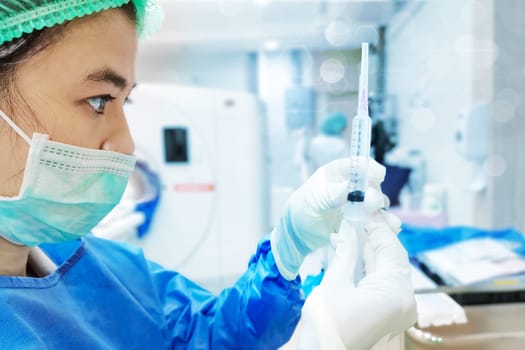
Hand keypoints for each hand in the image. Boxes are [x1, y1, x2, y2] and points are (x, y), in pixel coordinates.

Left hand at [270, 158, 386, 279]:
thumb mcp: (317, 198)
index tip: (378, 176)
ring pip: (377, 204)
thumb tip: (354, 188)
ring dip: (383, 212)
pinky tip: (389, 229)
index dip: (370, 169)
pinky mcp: (361, 220)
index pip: (359, 165)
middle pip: (372, 185)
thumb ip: (335, 192)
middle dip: (375, 195)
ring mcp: (358, 203)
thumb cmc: (302, 208)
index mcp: (338, 172)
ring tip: (389, 222)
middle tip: (373, 204)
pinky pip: (376, 220)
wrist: (298, 233)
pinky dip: (384, 224)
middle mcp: (352, 185)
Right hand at [288, 211, 416, 348]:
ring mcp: (397, 307)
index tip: (363, 206)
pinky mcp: (387, 311)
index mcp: (395, 293)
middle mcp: (403, 300)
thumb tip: (350, 227)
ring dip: (367, 249)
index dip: (376, 225)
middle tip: (356, 214)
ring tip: (349, 229)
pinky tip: (351, 249)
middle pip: (390, 257)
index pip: (390, 247)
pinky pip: (380, 280)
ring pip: (385, 267)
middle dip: (372, 235)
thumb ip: (347, 252)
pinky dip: (366, 264)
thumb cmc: (326, 326)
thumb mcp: (334, 283)